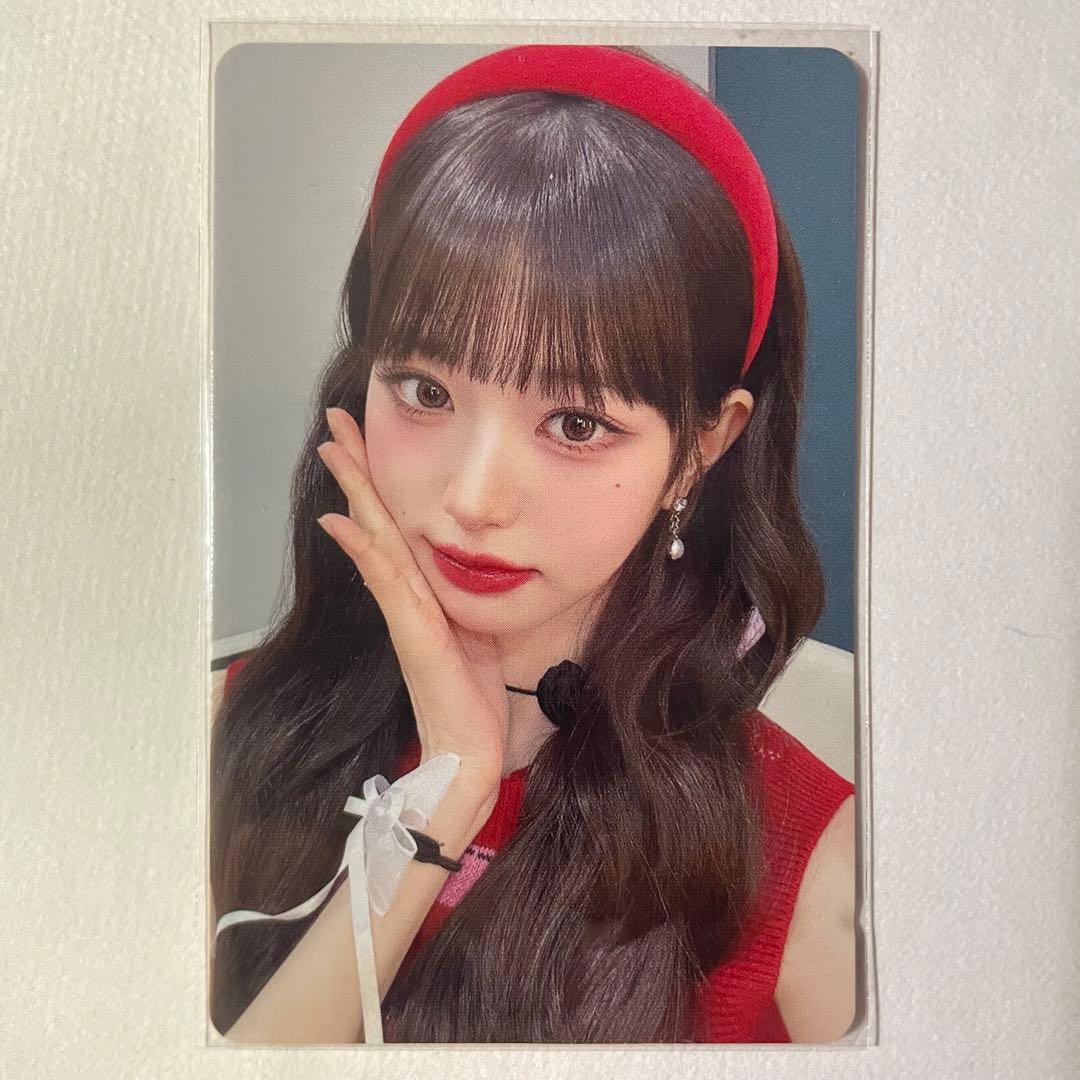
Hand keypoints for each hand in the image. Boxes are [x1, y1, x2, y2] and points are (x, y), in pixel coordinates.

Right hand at [315, 407, 507, 803]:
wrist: (470, 749)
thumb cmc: (471, 694)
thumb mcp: (473, 629)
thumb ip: (458, 593)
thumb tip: (465, 558)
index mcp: (421, 589)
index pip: (395, 522)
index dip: (378, 479)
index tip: (365, 434)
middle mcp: (405, 594)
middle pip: (376, 519)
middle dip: (359, 468)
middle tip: (337, 420)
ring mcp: (405, 611)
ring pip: (376, 539)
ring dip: (357, 493)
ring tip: (337, 449)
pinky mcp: (414, 633)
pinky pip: (386, 583)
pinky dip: (363, 550)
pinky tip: (342, 520)